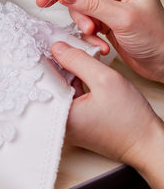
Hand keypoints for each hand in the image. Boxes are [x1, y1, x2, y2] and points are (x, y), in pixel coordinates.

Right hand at [38, 0, 163, 82]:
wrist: (161, 61)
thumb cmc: (156, 37)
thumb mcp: (123, 18)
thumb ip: (92, 4)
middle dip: (69, 0)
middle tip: (46, 3)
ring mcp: (107, 3)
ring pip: (78, 4)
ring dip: (80, 20)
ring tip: (92, 31)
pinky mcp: (102, 18)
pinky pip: (82, 19)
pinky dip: (85, 31)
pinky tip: (97, 40)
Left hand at [52, 41, 163, 188]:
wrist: (146, 143)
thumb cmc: (129, 120)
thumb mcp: (105, 80)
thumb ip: (79, 61)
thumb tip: (58, 48)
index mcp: (58, 116)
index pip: (43, 82)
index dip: (46, 60)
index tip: (50, 45)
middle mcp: (57, 123)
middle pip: (49, 86)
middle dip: (56, 66)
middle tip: (62, 49)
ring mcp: (66, 124)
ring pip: (59, 91)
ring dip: (66, 75)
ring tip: (73, 59)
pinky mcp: (75, 123)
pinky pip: (67, 98)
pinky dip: (73, 85)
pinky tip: (80, 73)